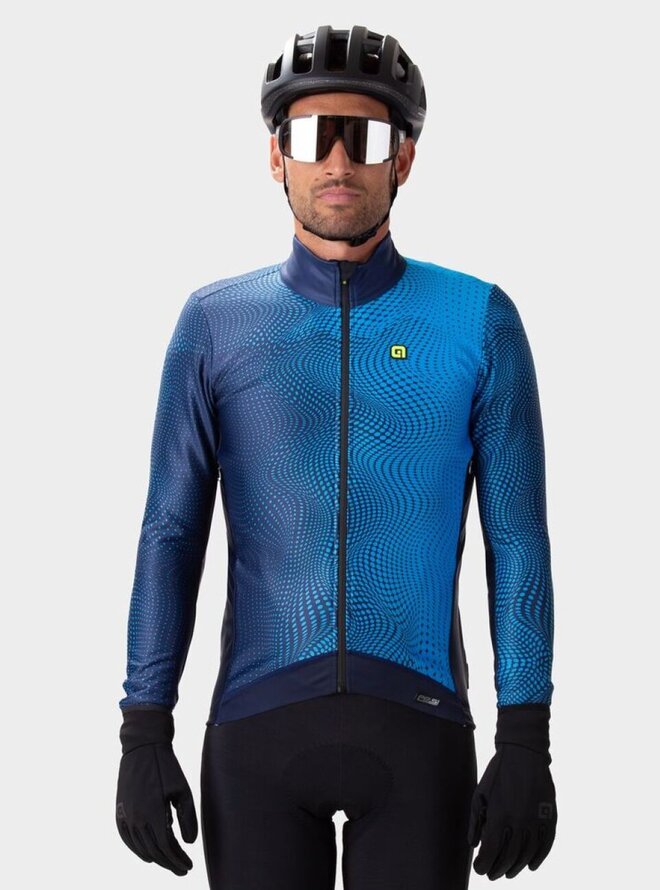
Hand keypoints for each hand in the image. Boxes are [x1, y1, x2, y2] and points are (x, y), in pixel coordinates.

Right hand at [116, 741, 197, 874]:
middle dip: (169, 863)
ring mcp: (125, 814)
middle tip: (182, 869)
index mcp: (153, 812)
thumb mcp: (183, 790)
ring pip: (139, 847)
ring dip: (155, 858)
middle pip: (153, 851)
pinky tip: (147, 854)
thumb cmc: (167, 767)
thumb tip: (189, 843)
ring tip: (168, 862)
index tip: (188, 866)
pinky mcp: (119, 809)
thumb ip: (187, 818)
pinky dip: (136, 850)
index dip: (177, 859)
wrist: (143, 746)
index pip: (166, 847)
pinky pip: (126, 838)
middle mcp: (136, 817)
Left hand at [467, 743, 556, 879]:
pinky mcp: (550, 816)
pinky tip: (530, 866)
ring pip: (528, 854)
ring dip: (517, 867)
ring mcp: (537, 819)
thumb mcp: (480, 794)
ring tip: (508, 872)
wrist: (523, 753)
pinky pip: (546, 844)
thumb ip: (476, 822)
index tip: (479, 869)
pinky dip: (539, 858)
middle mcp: (520, 820)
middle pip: (509, 857)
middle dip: (498, 869)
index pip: (491, 851)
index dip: (484, 864)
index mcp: (499, 814)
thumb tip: (474, 845)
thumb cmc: (497, 774)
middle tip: (492, 874)